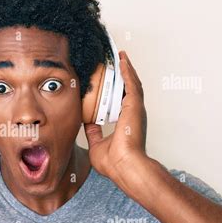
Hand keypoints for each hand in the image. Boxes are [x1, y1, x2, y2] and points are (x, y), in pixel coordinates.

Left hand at [84, 51, 148, 181]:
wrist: (123, 167)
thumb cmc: (114, 162)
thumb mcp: (96, 144)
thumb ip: (93, 132)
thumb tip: (86, 123)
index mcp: (124, 122)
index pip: (119, 101)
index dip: (115, 89)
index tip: (108, 80)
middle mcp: (131, 114)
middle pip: (127, 88)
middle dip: (122, 74)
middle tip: (115, 61)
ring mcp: (135, 109)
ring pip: (131, 83)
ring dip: (125, 68)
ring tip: (119, 56)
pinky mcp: (135, 106)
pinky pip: (131, 83)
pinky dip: (127, 70)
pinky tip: (122, 59)